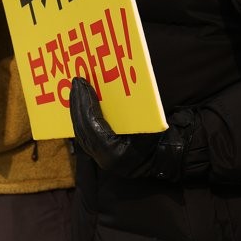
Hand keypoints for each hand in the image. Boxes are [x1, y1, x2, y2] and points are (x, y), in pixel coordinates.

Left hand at [69, 77, 195, 179]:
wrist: (164, 159)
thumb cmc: (160, 138)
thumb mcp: (148, 123)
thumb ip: (131, 110)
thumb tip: (116, 85)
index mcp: (114, 152)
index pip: (93, 125)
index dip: (86, 103)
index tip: (82, 83)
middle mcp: (104, 158)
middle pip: (83, 128)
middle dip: (77, 104)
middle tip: (76, 82)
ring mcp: (100, 158)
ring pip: (81, 132)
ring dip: (77, 110)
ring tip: (76, 90)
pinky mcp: (99, 154)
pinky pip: (85, 134)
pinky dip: (82, 118)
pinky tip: (80, 103)